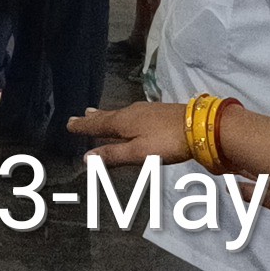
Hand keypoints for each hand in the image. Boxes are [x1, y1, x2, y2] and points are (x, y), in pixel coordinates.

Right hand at [72, 100, 189, 161]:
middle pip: (107, 117)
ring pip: (119, 114)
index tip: (69, 124)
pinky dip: (121, 116)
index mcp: (123, 122)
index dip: (83, 127)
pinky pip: (131, 113)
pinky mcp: (158, 113)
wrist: (200, 127)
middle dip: (93, 119)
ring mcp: (146, 111)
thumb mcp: (138, 153)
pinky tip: (127, 117)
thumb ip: (113, 155)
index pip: (97, 125)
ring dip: (106, 115)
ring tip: (96, 114)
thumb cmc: (166, 142)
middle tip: (80, 116)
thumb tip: (85, 158)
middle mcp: (131, 113)